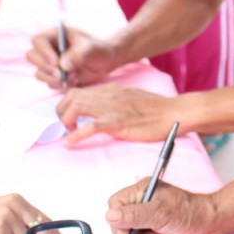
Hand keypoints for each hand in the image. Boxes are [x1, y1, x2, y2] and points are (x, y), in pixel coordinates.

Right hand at [27, 26, 119, 88]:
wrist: (106, 61)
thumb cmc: (98, 49)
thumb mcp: (91, 48)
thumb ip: (78, 54)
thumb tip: (63, 66)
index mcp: (55, 35)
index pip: (38, 40)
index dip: (43, 51)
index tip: (56, 62)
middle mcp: (49, 48)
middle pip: (32, 56)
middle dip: (45, 67)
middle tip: (61, 74)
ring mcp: (50, 63)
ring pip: (39, 72)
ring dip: (53, 78)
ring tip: (73, 76)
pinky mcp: (54, 76)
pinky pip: (49, 83)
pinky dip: (60, 84)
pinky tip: (74, 80)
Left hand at [56, 84, 177, 145]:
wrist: (172, 112)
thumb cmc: (155, 108)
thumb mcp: (130, 97)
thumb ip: (115, 100)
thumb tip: (102, 107)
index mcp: (110, 90)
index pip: (78, 91)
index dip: (66, 104)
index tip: (67, 117)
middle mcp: (107, 96)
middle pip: (71, 96)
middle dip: (61, 112)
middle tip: (64, 126)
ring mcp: (111, 108)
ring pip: (76, 108)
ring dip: (65, 122)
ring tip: (67, 134)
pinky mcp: (116, 122)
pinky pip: (89, 127)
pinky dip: (74, 135)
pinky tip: (69, 143)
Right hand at [106, 180, 217, 233]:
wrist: (207, 223)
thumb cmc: (188, 212)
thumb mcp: (159, 213)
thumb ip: (134, 215)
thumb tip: (110, 215)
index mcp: (142, 189)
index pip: (115, 203)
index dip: (118, 220)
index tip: (129, 231)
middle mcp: (142, 198)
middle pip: (120, 217)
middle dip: (131, 230)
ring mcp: (147, 211)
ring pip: (129, 228)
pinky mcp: (153, 222)